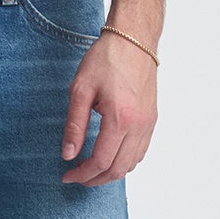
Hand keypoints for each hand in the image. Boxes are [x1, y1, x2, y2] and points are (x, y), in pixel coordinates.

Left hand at [59, 29, 157, 185]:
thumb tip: (68, 154)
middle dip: (96, 179)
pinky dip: (125, 161)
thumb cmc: (106, 58)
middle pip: (118, 169)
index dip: (83, 174)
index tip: (67, 175)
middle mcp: (139, 125)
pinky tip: (109, 156)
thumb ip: (74, 125)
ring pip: (132, 164)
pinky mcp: (152, 119)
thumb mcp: (80, 89)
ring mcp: (149, 123)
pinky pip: (141, 151)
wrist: (134, 39)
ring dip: (111, 172)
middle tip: (77, 177)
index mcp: (120, 118)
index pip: (101, 161)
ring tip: (90, 169)